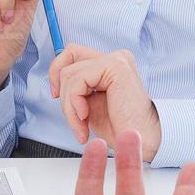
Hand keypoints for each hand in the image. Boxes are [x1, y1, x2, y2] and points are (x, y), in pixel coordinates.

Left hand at [48, 45, 160, 161]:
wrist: (139, 141)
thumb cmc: (119, 126)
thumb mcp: (90, 102)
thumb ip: (77, 87)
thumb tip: (55, 81)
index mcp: (109, 64)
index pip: (72, 53)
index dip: (56, 72)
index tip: (56, 95)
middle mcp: (115, 58)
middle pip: (68, 60)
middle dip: (63, 94)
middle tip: (74, 118)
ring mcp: (116, 60)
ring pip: (69, 74)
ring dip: (69, 107)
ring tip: (81, 126)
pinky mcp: (115, 67)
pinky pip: (78, 81)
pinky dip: (74, 104)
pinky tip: (86, 118)